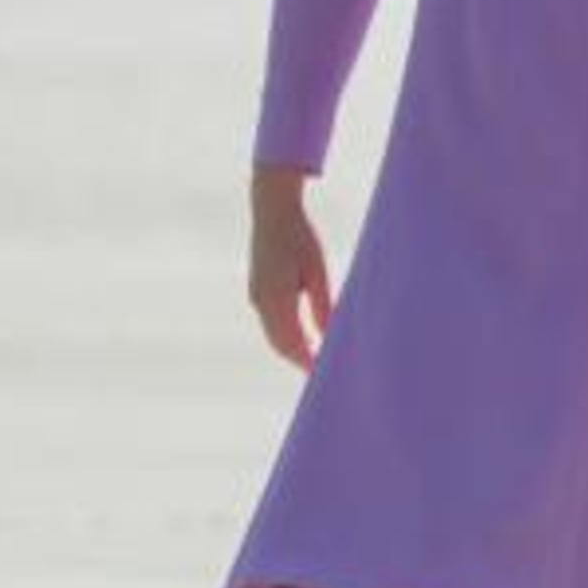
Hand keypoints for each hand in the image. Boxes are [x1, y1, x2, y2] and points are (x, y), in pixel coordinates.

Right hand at [249, 168, 336, 369]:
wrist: (271, 210)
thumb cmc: (300, 237)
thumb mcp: (318, 271)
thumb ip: (323, 306)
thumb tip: (331, 336)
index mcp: (276, 298)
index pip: (293, 343)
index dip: (308, 362)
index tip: (325, 377)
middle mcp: (261, 302)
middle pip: (281, 345)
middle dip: (301, 361)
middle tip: (323, 376)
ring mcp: (256, 297)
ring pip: (275, 336)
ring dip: (294, 350)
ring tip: (317, 360)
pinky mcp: (257, 291)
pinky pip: (271, 324)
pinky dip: (287, 336)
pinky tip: (305, 337)